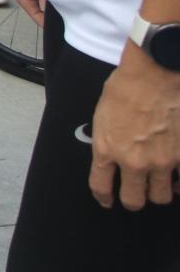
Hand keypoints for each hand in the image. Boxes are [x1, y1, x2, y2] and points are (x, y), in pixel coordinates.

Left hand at [89, 49, 179, 209]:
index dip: (103, 197)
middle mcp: (134, 161)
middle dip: (132, 200)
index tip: (107, 200)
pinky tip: (176, 178)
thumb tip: (112, 152)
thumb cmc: (126, 85)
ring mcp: (162, 161)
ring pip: (161, 196)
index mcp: (107, 148)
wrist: (156, 71)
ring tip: (157, 184)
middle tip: (134, 195)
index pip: (101, 186)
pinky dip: (179, 182)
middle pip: (134, 200)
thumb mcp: (103, 113)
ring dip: (157, 192)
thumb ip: (107, 139)